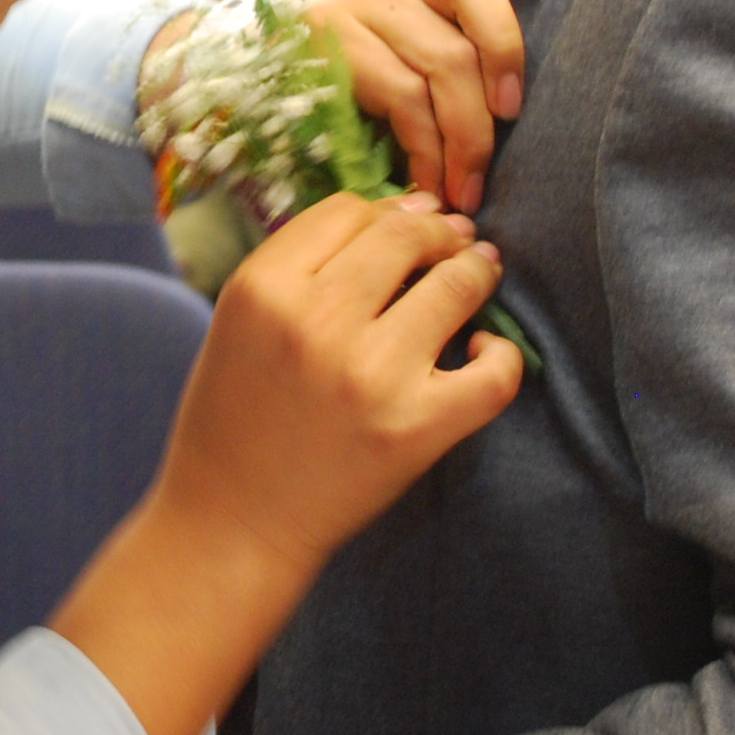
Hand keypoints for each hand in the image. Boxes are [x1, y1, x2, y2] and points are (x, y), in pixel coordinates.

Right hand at [156, 191, 519, 575]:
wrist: (232, 524)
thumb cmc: (234, 420)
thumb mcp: (239, 321)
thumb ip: (301, 267)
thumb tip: (404, 212)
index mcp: (263, 289)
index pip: (348, 210)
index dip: (387, 212)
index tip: (409, 226)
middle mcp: (317, 321)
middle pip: (406, 234)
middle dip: (441, 233)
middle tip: (455, 244)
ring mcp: (373, 374)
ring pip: (458, 284)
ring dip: (477, 272)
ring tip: (479, 276)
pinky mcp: (418, 427)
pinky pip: (495, 372)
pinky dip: (502, 354)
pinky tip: (481, 353)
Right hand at [305, 0, 553, 209]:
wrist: (256, 91)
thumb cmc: (353, 95)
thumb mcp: (406, 72)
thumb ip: (454, 68)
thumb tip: (509, 116)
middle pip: (472, 4)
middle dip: (496, 87)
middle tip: (501, 148)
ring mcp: (360, 6)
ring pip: (443, 62)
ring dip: (464, 137)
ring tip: (465, 188)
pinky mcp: (331, 40)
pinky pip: (403, 94)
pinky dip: (425, 149)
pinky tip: (428, 180)